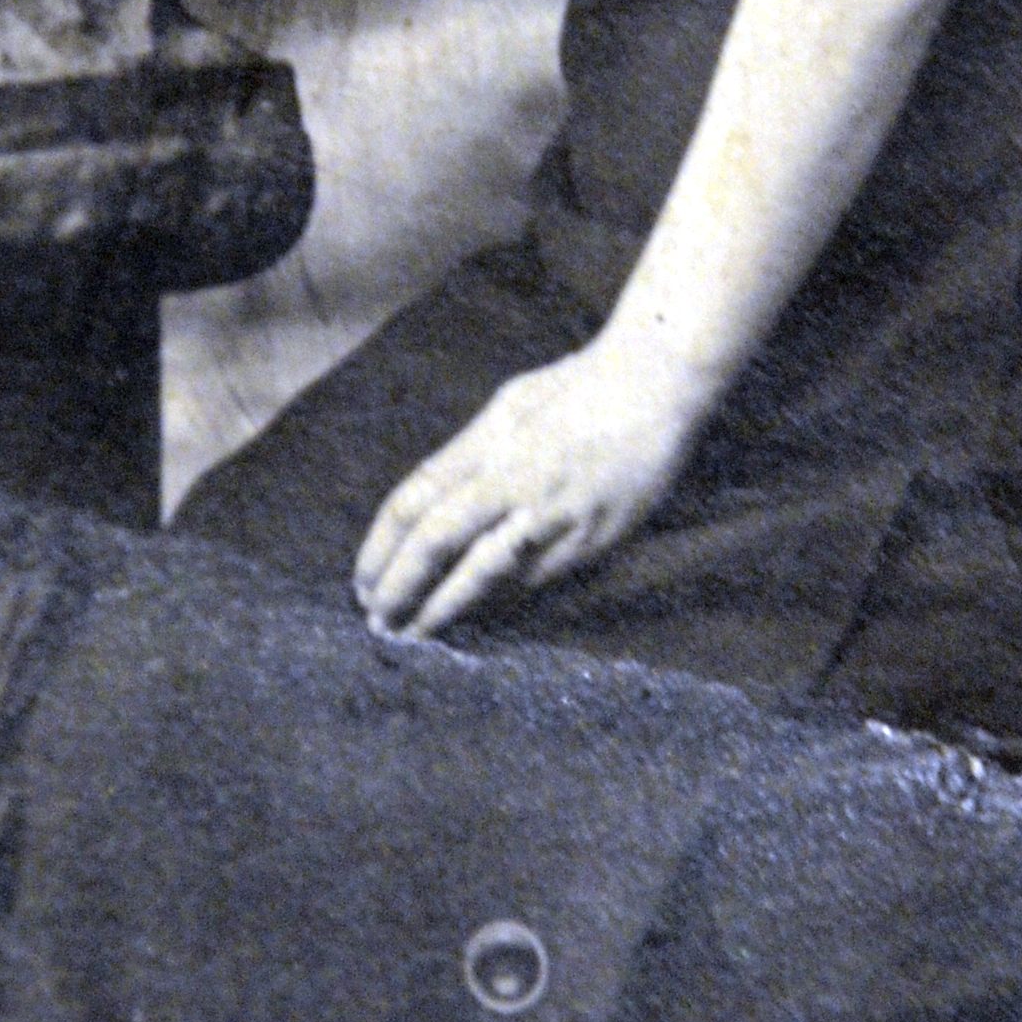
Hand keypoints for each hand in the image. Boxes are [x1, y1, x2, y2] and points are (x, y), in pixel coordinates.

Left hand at [353, 342, 710, 641]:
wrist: (658, 385)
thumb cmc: (579, 387)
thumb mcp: (509, 406)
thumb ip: (469, 453)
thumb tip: (429, 500)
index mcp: (488, 443)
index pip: (416, 501)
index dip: (382, 548)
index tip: (363, 579)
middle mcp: (515, 478)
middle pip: (439, 542)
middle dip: (402, 588)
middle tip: (378, 621)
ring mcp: (555, 512)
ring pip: (486, 574)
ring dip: (445, 610)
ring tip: (415, 636)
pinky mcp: (593, 539)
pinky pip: (534, 583)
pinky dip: (497, 606)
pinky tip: (475, 623)